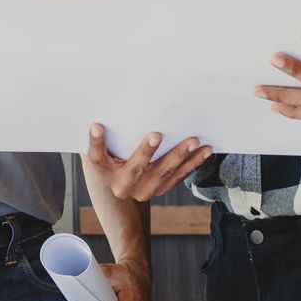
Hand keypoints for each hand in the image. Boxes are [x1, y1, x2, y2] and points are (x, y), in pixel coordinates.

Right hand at [83, 124, 213, 202]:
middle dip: (147, 151)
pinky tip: (204, 151)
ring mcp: (144, 190)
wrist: (124, 181)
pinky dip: (192, 163)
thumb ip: (104, 134)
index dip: (96, 142)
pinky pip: (178, 176)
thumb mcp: (105, 147)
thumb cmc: (113, 153)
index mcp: (105, 172)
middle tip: (156, 134)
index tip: (96, 126)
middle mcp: (123, 186)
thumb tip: (102, 110)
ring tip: (194, 141)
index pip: (97, 157)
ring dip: (180, 157)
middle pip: (136, 168)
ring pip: (163, 173)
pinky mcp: (161, 190)